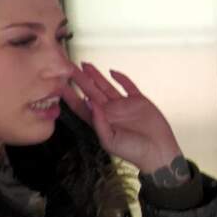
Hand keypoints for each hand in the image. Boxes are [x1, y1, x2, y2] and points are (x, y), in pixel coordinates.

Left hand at [61, 62, 184, 176]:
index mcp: (101, 122)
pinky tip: (112, 72)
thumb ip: (98, 122)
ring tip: (85, 65)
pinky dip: (121, 78)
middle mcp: (110, 112)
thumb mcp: (110, 141)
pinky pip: (128, 86)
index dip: (70, 95)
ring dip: (96, 76)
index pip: (81, 106)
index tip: (58, 84)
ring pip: (106, 87)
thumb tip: (89, 103)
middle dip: (80, 80)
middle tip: (68, 67)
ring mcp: (124, 106)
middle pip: (91, 92)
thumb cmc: (134, 151)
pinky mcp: (139, 101)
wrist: (159, 151)